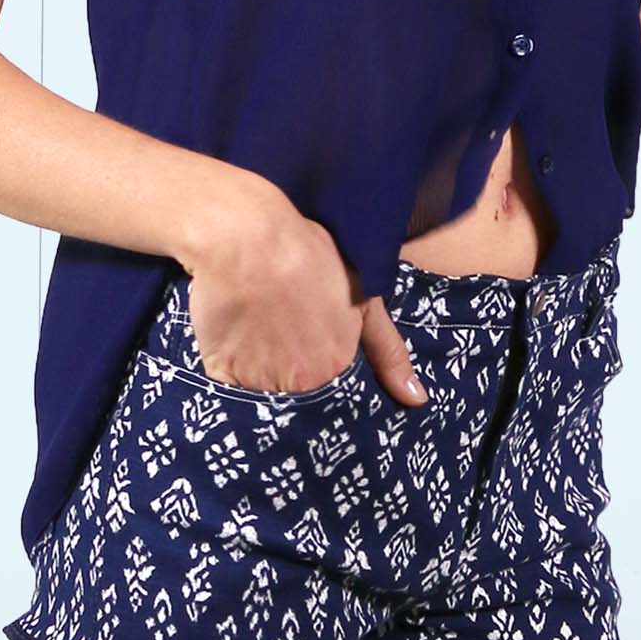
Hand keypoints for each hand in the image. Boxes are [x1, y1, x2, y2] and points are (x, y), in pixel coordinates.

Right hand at [186, 198, 427, 407]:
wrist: (247, 238)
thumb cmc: (308, 256)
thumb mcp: (363, 296)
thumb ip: (388, 350)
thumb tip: (418, 400)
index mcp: (336, 369)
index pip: (335, 400)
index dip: (324, 377)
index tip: (314, 356)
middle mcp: (301, 387)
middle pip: (299, 400)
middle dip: (294, 380)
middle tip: (284, 339)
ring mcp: (259, 385)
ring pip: (263, 398)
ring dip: (262, 378)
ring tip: (260, 335)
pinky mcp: (222, 376)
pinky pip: (228, 392)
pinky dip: (232, 374)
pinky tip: (236, 340)